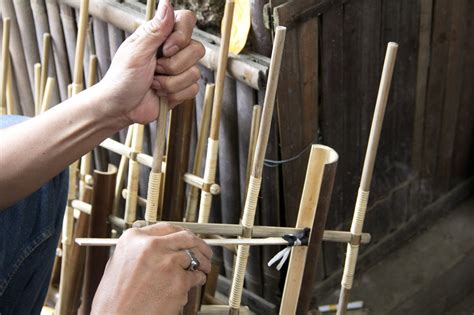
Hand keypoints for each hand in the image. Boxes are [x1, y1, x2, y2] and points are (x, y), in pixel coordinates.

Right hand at [91, 223, 212, 313]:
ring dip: (202, 262)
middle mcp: (151, 247)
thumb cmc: (114, 301)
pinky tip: (194, 282)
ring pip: (194, 256)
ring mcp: (167, 263)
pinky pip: (196, 276)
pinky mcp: (179, 281)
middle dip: (198, 244)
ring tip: (203, 267)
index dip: (181, 232)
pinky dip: (198, 279)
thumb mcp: (117, 265)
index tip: (187, 236)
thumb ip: (137, 250)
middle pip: (186, 237)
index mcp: (134, 239)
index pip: (167, 227)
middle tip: (204, 250)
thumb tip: (152, 245)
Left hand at [97, 0, 204, 124]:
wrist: (121, 109)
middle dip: (173, 66)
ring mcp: (180, 69)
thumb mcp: (136, 52)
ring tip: (154, 84)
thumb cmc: (122, 78)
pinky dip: (174, 94)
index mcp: (160, 35)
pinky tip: (161, 94)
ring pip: (195, 72)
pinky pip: (193, 89)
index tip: (165, 49)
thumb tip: (167, 2)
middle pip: (197, 49)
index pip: (187, 20)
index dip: (181, 36)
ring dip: (170, 83)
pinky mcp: (183, 88)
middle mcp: (173, 49)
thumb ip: (155, 29)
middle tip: (154, 70)